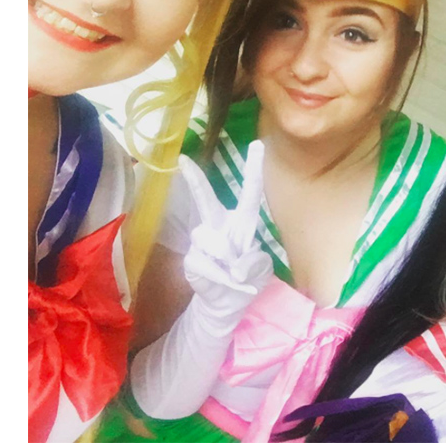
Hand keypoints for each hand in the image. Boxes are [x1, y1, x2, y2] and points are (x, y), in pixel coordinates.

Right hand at [179, 141, 272, 325]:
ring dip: (224, 259)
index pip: (250, 193)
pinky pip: (204, 264)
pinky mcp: (191, 259)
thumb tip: (235, 266)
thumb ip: (253, 264)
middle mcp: (219, 225)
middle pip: (206, 199)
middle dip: (196, 181)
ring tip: (234, 275)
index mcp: (242, 221)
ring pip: (209, 240)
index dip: (253, 169)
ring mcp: (202, 241)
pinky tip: (225, 283)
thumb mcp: (261, 271)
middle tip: (184, 161)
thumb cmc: (248, 278)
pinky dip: (219, 278)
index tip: (257, 144)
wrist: (227, 302)